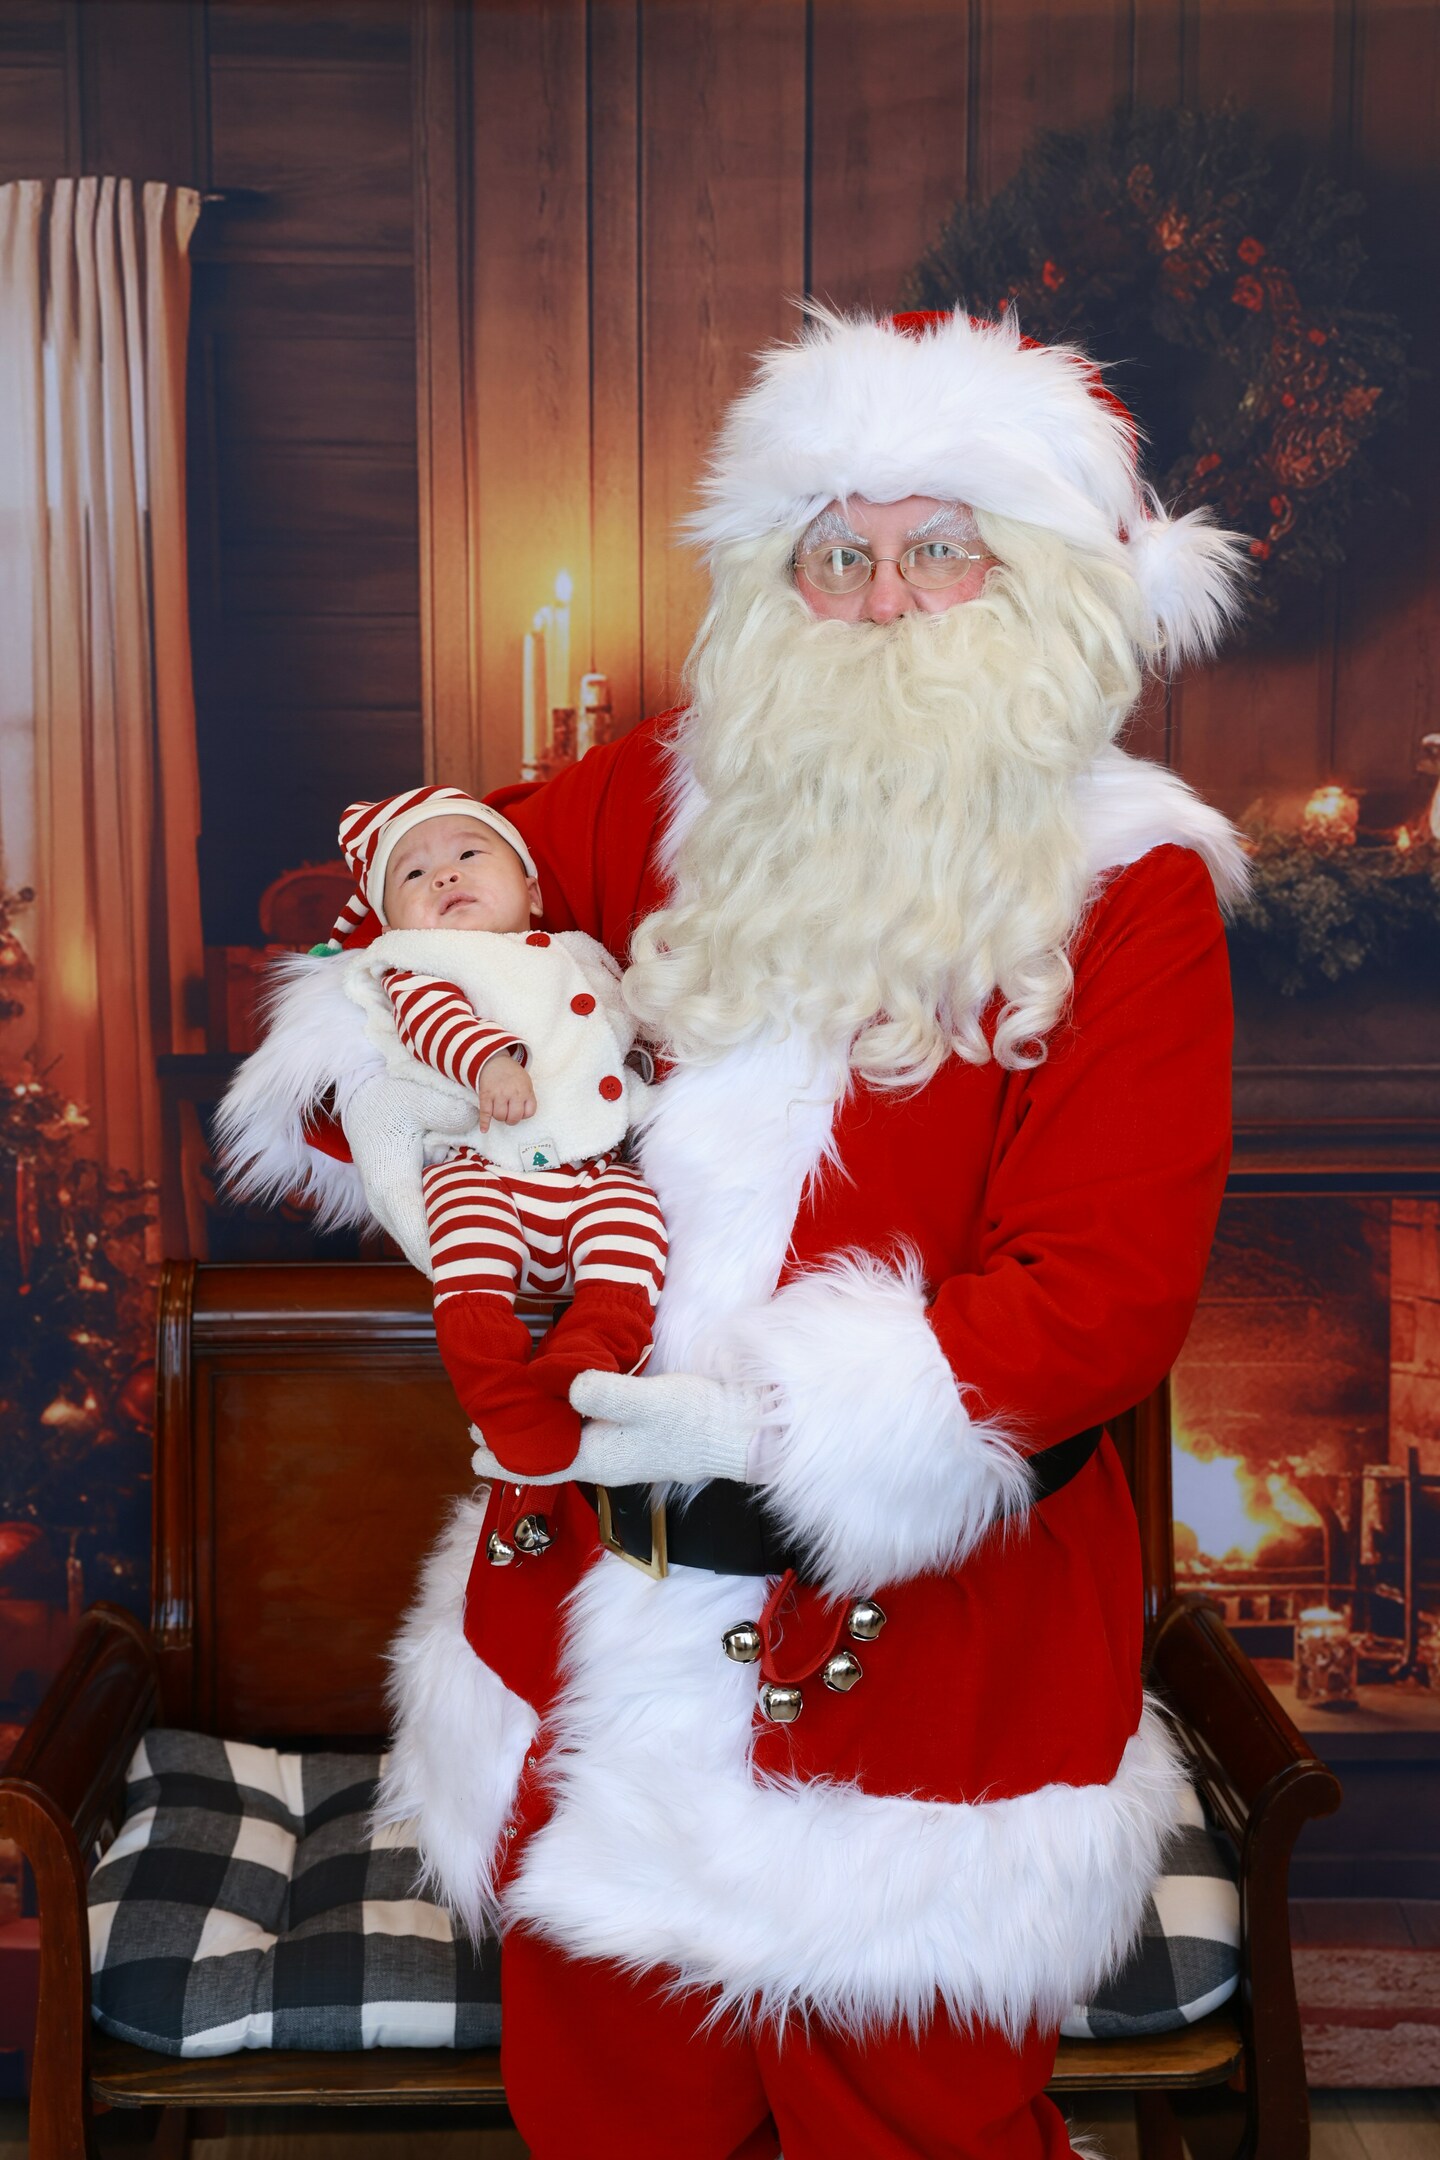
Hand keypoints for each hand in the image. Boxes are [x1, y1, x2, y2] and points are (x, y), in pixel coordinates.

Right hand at [340, 1071, 469, 1277]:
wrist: (363, 1100)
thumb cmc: (389, 1101)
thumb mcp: (416, 1099)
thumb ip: (446, 1112)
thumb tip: (475, 1123)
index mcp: (391, 1187)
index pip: (418, 1233)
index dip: (442, 1255)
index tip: (468, 1273)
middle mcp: (387, 1205)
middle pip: (419, 1248)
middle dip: (451, 1263)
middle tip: (489, 1279)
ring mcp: (391, 1209)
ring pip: (420, 1244)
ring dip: (448, 1255)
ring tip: (486, 1271)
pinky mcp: (399, 1205)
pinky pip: (422, 1231)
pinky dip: (444, 1239)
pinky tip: (473, 1248)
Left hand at [468, 1369, 771, 1486]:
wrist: (741, 1429)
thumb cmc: (695, 1420)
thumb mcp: (648, 1403)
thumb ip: (604, 1393)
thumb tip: (564, 1385)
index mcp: (599, 1458)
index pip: (540, 1464)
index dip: (504, 1458)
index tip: (473, 1450)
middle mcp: (605, 1457)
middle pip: (549, 1452)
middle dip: (516, 1441)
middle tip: (482, 1425)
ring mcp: (622, 1446)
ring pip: (569, 1440)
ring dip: (541, 1428)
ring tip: (516, 1411)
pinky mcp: (638, 1431)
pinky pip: (589, 1427)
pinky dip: (568, 1417)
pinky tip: (566, 1397)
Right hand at [476, 1052, 535, 1131]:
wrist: (494, 1061)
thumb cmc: (512, 1075)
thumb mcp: (526, 1082)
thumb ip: (527, 1097)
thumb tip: (524, 1115)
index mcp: (525, 1090)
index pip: (529, 1113)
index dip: (524, 1115)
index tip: (520, 1111)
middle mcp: (512, 1093)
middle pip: (514, 1117)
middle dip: (511, 1120)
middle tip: (509, 1115)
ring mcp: (498, 1094)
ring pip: (499, 1116)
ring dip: (499, 1117)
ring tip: (499, 1111)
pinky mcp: (485, 1095)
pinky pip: (485, 1113)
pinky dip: (484, 1123)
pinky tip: (484, 1129)